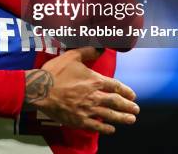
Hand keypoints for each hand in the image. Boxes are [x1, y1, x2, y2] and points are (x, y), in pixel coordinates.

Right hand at [24, 47, 138, 133]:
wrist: (40, 89)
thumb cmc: (55, 72)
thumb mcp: (72, 56)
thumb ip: (88, 51)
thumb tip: (101, 48)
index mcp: (95, 80)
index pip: (116, 86)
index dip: (126, 91)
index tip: (132, 95)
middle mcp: (95, 96)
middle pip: (117, 102)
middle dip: (128, 106)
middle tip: (136, 110)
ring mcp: (88, 109)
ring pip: (110, 115)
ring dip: (122, 118)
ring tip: (131, 120)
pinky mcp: (79, 120)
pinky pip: (97, 126)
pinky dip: (106, 129)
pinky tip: (112, 129)